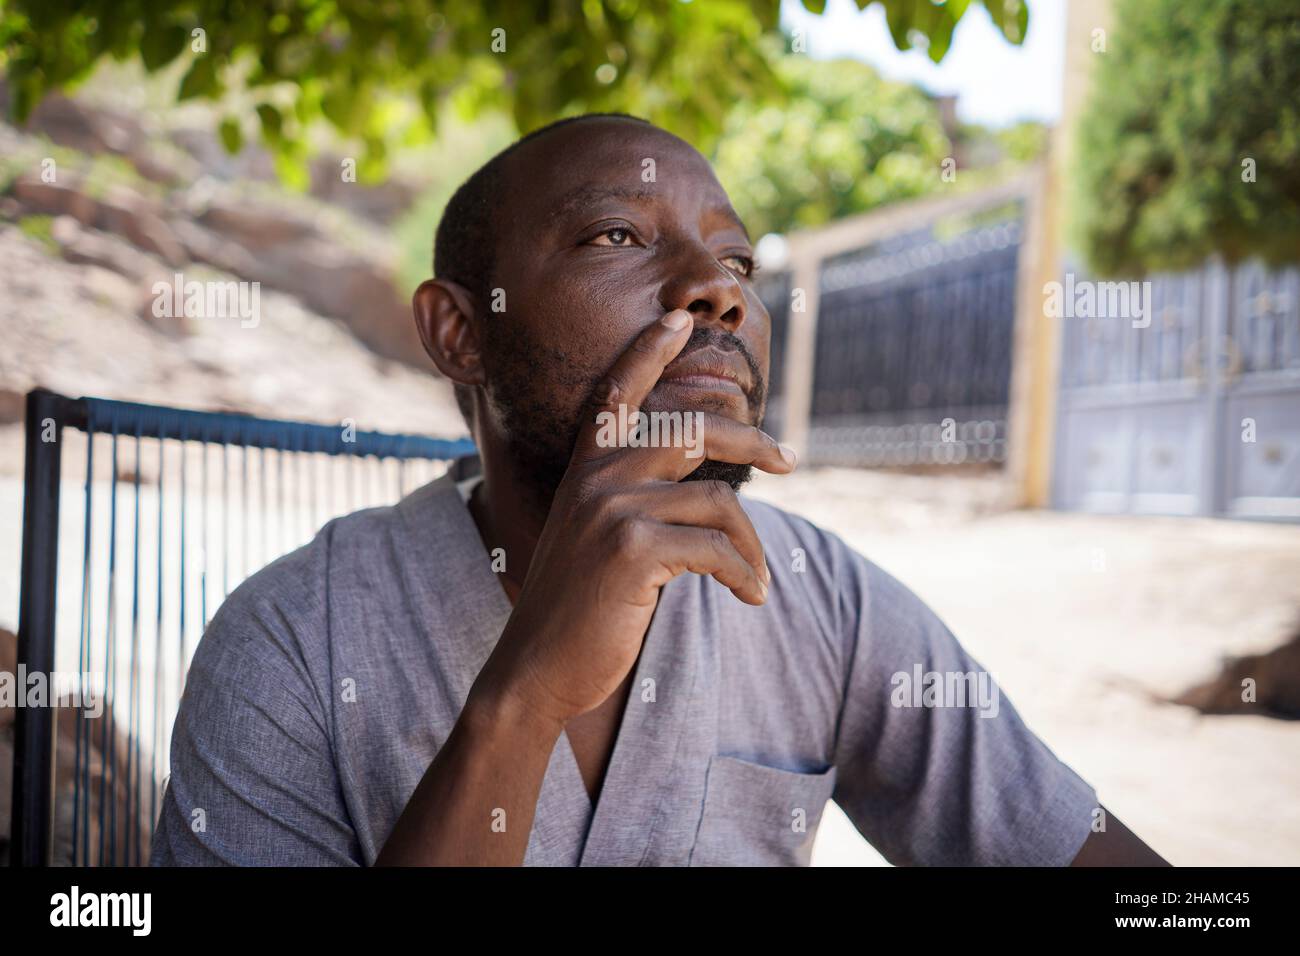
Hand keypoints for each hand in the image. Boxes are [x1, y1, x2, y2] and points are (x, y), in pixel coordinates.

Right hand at [473, 308, 796, 727]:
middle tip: (788, 460)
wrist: (537, 666)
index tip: (678, 317)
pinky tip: (749, 597)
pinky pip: (718, 551)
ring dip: (753, 547)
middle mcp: (597, 477)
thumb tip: (710, 492)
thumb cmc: (578, 606)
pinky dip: (745, 577)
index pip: (617, 391)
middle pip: (694, 431)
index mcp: (586, 468)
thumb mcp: (597, 538)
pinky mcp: (632, 548)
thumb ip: (637, 502)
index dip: (648, 350)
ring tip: (759, 579)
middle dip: (752, 440)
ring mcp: (613, 509)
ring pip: (719, 503)